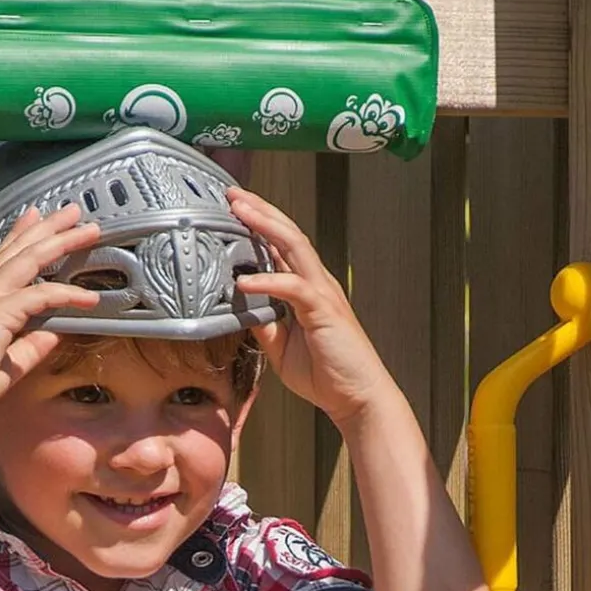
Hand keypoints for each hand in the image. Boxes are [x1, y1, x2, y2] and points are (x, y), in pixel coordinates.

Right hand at [0, 204, 100, 425]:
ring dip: (62, 241)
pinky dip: (67, 294)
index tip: (37, 217)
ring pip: (32, 258)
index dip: (22, 234)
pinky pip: (41, 296)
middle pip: (21, 248)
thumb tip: (55, 334)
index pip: (5, 255)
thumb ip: (30, 345)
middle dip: (49, 227)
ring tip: (88, 230)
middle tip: (72, 211)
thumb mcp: (7, 361)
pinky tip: (88, 297)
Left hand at [227, 188, 394, 424]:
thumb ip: (264, 323)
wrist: (358, 397)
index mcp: (306, 288)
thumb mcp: (282, 347)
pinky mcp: (324, 310)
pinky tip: (245, 280)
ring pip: (294, 247)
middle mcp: (316, 283)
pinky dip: (268, 281)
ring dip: (265, 226)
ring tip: (240, 210)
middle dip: (260, 210)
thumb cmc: (327, 373)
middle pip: (287, 234)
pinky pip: (293, 288)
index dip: (259, 224)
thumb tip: (240, 306)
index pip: (281, 246)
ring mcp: (322, 293)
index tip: (234, 208)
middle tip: (232, 193)